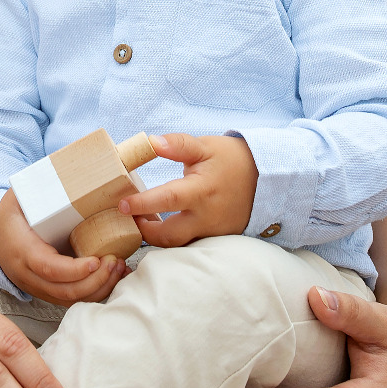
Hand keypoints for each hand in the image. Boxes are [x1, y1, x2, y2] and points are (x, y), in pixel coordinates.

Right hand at [0, 189, 127, 304]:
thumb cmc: (12, 216)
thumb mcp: (17, 198)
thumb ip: (38, 187)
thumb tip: (69, 169)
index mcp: (23, 251)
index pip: (50, 268)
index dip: (75, 270)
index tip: (97, 260)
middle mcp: (29, 275)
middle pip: (65, 290)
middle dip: (95, 281)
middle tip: (115, 262)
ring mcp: (38, 288)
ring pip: (71, 299)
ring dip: (99, 288)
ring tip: (118, 268)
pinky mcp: (48, 292)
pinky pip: (73, 300)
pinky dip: (95, 292)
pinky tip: (112, 278)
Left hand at [118, 133, 256, 247]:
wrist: (265, 178)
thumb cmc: (231, 159)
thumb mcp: (204, 146)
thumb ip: (177, 144)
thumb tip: (150, 141)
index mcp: (201, 190)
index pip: (167, 200)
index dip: (142, 204)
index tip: (122, 204)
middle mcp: (206, 217)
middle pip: (169, 235)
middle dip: (145, 231)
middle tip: (130, 217)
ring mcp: (212, 232)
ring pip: (178, 245)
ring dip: (158, 237)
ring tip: (146, 221)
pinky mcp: (216, 239)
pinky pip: (191, 245)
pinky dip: (175, 239)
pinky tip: (165, 227)